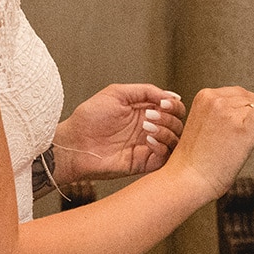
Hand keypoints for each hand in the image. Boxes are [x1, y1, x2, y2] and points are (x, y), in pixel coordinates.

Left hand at [52, 84, 186, 182]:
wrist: (74, 143)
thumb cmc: (90, 117)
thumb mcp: (117, 93)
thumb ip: (146, 91)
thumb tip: (172, 95)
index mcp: (145, 111)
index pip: (173, 108)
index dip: (174, 104)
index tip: (163, 103)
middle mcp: (149, 129)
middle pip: (178, 124)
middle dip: (169, 117)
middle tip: (150, 116)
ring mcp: (147, 146)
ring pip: (175, 140)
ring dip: (166, 130)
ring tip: (146, 127)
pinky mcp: (144, 162)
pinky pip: (165, 157)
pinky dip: (162, 146)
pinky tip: (147, 139)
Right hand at [166, 87, 253, 200]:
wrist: (188, 179)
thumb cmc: (194, 162)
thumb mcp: (203, 129)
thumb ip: (219, 117)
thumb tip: (242, 116)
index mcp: (204, 98)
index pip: (235, 93)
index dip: (250, 101)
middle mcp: (216, 100)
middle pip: (248, 96)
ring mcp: (230, 111)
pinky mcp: (243, 126)